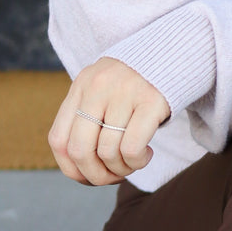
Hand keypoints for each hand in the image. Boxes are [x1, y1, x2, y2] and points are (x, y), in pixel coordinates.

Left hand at [48, 57, 171, 185]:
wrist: (173, 52)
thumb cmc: (136, 83)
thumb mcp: (103, 91)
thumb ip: (87, 119)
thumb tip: (79, 171)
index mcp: (81, 85)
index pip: (58, 140)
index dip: (71, 169)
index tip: (89, 176)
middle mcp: (98, 86)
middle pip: (80, 149)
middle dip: (95, 175)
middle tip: (113, 177)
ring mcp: (124, 91)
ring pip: (108, 152)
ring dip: (121, 169)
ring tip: (133, 162)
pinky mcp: (151, 100)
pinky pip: (132, 147)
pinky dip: (136, 161)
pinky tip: (146, 154)